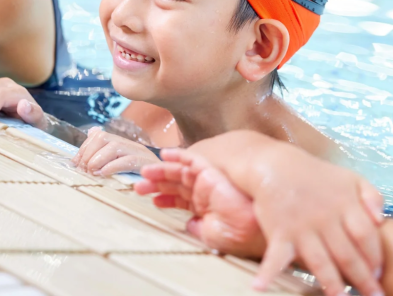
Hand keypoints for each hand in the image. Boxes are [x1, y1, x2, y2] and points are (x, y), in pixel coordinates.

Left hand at [72, 127, 158, 175]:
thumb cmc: (139, 177)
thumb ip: (105, 150)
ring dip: (98, 159)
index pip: (98, 136)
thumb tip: (90, 132)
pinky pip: (127, 161)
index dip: (84, 148)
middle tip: (83, 169)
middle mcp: (130, 144)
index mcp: (123, 143)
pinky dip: (112, 166)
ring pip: (114, 146)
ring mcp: (139, 152)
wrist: (166, 183)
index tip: (76, 162)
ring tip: (92, 171)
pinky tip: (104, 174)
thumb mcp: (120, 163)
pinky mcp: (146, 164)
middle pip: (104, 138)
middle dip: (89, 152)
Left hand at [137, 150, 265, 257]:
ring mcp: (208, 181)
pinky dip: (178, 155)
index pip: (183, 200)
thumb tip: (190, 224)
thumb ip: (198, 228)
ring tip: (144, 173)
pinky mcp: (211, 171)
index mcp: (207, 207)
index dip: (167, 199)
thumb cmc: (238, 236)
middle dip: (158, 185)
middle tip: (139, 187)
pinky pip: (192, 159)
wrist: (253, 228)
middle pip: (177, 185)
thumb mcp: (210, 236)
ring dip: (161, 171)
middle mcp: (206, 192)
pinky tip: (164, 154)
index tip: (153, 201)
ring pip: (180, 172)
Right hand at [233, 145, 384, 295]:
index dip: (375, 256)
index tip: (379, 273)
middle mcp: (325, 219)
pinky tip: (260, 287)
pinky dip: (268, 272)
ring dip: (331, 283)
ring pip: (320, 261)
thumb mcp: (351, 178)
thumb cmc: (317, 176)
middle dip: (362, 279)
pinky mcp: (280, 234)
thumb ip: (372, 196)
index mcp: (345, 205)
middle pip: (347, 254)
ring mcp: (302, 228)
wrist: (276, 165)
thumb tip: (381, 221)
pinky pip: (274, 256)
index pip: (366, 236)